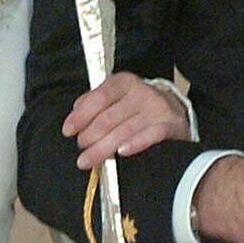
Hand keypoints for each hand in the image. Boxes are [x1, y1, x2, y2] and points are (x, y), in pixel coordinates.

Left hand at [64, 73, 190, 168]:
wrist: (174, 111)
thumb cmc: (138, 106)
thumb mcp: (116, 96)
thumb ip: (94, 101)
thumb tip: (76, 113)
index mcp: (124, 82)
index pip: (99, 97)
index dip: (81, 116)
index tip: (68, 130)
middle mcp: (141, 93)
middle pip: (109, 118)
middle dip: (90, 136)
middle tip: (81, 148)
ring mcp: (157, 109)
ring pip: (125, 130)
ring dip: (103, 148)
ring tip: (88, 160)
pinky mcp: (170, 125)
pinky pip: (151, 136)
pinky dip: (135, 144)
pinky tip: (121, 152)